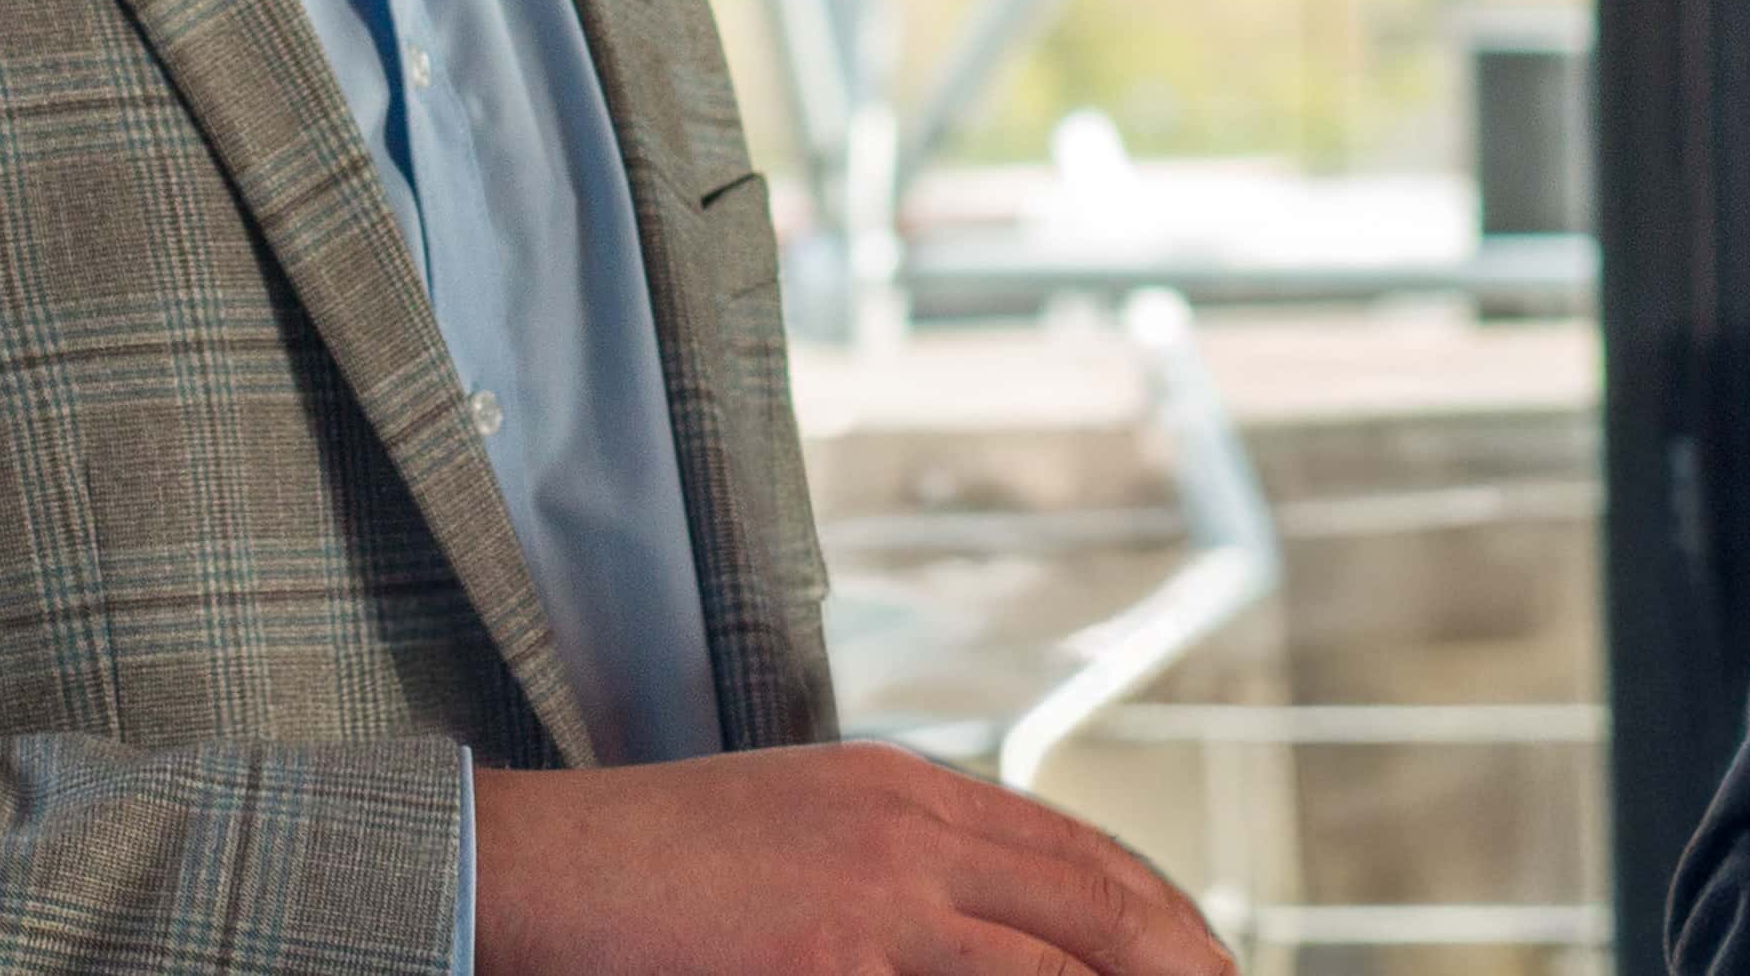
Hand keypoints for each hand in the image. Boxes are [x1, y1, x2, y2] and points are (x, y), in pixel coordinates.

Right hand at [471, 742, 1235, 975]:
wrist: (539, 866)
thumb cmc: (657, 864)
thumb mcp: (804, 824)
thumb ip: (900, 858)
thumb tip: (987, 918)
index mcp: (910, 791)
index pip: (1080, 854)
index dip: (1164, 916)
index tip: (1211, 961)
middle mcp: (912, 832)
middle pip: (1096, 907)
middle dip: (1179, 964)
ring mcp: (874, 902)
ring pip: (1051, 968)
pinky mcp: (827, 966)